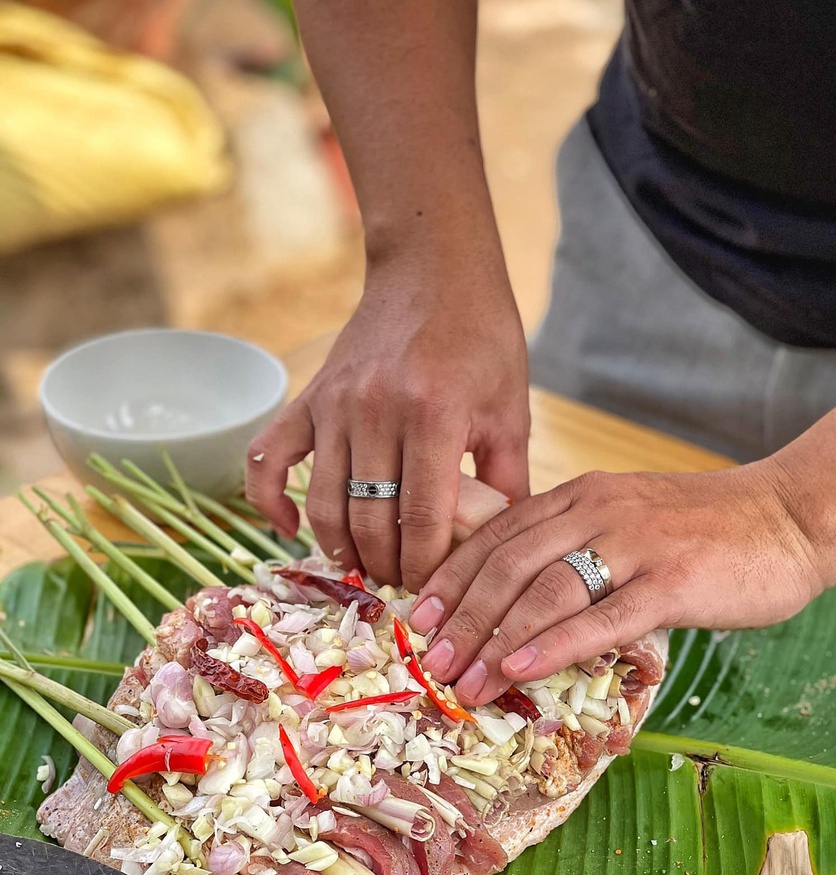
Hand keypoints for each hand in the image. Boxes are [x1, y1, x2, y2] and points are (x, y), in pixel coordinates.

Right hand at [245, 254, 529, 591]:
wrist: (433, 268)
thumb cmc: (482, 336)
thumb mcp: (510, 406)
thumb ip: (508, 478)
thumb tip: (502, 545)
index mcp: (434, 414)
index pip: (423, 517)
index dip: (428, 565)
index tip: (436, 588)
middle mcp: (376, 410)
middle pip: (371, 520)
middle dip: (388, 566)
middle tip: (403, 583)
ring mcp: (334, 404)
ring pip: (325, 502)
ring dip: (341, 548)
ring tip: (365, 567)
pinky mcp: (308, 398)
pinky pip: (268, 458)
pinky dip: (269, 499)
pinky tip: (288, 527)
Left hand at [410, 461, 825, 706]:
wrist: (786, 514)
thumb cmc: (702, 527)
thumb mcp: (624, 517)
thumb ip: (573, 544)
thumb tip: (518, 596)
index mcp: (579, 495)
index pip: (496, 534)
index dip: (451, 576)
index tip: (419, 615)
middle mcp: (596, 511)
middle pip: (507, 564)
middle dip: (462, 617)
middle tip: (431, 660)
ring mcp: (633, 545)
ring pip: (544, 592)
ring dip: (495, 641)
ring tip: (464, 683)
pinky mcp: (671, 582)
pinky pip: (600, 617)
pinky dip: (553, 646)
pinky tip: (520, 672)